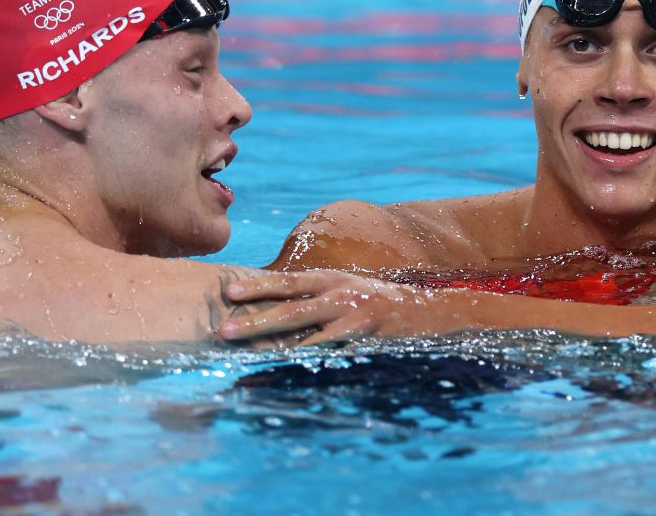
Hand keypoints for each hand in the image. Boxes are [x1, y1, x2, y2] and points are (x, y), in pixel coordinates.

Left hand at [217, 269, 470, 344]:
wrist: (430, 313)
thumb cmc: (379, 301)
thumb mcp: (348, 287)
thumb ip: (315, 294)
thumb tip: (273, 302)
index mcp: (333, 279)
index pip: (288, 282)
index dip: (258, 286)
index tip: (228, 292)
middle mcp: (341, 296)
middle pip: (290, 310)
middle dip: (256, 322)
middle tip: (224, 331)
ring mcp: (355, 320)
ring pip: (308, 338)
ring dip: (276, 350)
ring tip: (249, 361)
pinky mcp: (367, 343)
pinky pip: (333, 357)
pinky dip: (310, 366)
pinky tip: (289, 376)